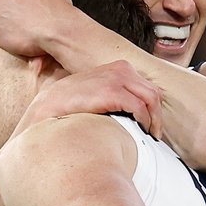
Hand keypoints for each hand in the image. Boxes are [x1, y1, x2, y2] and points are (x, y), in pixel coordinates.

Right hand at [25, 61, 162, 137]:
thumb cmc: (70, 105)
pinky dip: (144, 121)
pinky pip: (139, 107)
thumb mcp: (96, 93)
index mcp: (119, 68)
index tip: (151, 126)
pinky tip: (139, 132)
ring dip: (153, 121)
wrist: (48, 106)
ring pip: (150, 100)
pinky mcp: (112, 91)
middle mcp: (121, 69)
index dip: (153, 108)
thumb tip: (131, 114)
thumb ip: (113, 97)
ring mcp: (116, 78)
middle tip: (154, 136)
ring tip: (149, 137)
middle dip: (157, 116)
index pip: (148, 88)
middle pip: (153, 94)